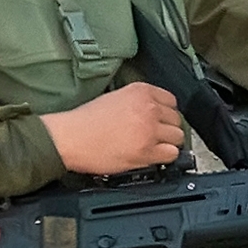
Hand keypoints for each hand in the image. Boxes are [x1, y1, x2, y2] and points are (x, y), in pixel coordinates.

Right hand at [44, 82, 185, 175]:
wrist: (70, 138)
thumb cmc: (85, 121)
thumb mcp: (115, 97)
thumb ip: (138, 102)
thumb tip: (154, 112)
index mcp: (141, 91)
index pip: (171, 101)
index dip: (165, 113)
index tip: (160, 120)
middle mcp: (148, 108)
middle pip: (176, 119)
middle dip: (167, 128)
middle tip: (154, 135)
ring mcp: (149, 130)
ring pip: (177, 137)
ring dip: (167, 143)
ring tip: (153, 146)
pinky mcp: (146, 151)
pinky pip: (171, 154)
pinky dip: (164, 157)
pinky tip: (153, 156)